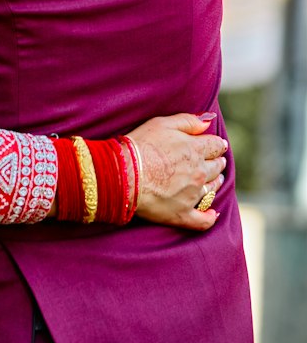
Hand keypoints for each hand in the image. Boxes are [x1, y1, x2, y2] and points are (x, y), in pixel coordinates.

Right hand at [127, 114, 227, 231]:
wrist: (124, 173)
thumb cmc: (140, 145)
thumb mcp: (162, 124)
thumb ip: (188, 121)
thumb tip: (208, 122)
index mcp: (195, 149)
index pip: (215, 146)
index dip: (217, 144)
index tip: (218, 144)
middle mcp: (199, 172)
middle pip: (216, 166)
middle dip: (218, 162)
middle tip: (217, 161)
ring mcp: (192, 195)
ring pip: (213, 189)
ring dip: (216, 183)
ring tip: (216, 180)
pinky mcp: (183, 214)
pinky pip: (203, 221)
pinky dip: (209, 218)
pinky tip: (212, 214)